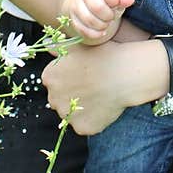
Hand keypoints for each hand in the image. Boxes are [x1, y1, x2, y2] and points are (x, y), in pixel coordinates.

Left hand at [43, 36, 159, 134]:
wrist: (125, 74)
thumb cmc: (103, 56)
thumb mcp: (78, 45)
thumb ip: (59, 46)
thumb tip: (48, 45)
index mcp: (50, 77)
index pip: (54, 82)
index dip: (69, 79)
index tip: (82, 75)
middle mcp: (53, 98)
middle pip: (60, 100)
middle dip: (71, 95)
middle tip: (91, 86)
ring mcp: (67, 115)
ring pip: (71, 114)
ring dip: (81, 109)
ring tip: (99, 96)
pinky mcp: (82, 127)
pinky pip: (85, 125)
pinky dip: (93, 120)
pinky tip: (104, 107)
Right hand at [62, 0, 134, 43]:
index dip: (116, 0)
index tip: (116, 3)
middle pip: (98, 7)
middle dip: (109, 16)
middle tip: (111, 16)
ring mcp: (76, 5)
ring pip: (89, 20)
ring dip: (102, 26)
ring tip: (106, 23)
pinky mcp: (72, 18)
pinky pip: (83, 30)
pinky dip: (95, 34)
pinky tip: (101, 31)